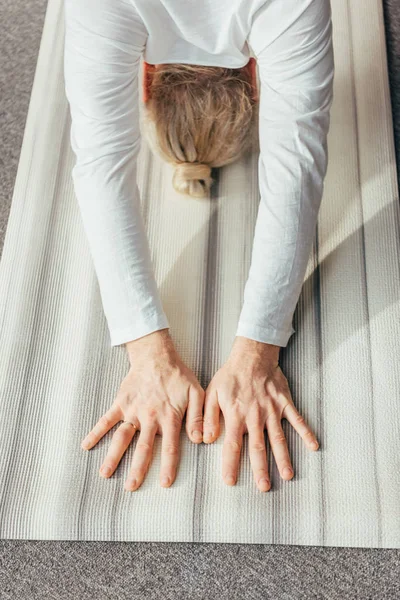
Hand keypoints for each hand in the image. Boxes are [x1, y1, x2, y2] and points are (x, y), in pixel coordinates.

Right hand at [80, 329, 204, 490]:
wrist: (156, 356)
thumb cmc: (178, 376)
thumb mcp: (196, 393)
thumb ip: (198, 417)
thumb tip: (200, 440)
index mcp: (169, 417)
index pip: (169, 446)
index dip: (167, 465)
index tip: (164, 483)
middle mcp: (149, 417)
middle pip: (143, 447)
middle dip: (137, 469)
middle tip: (131, 488)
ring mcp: (133, 410)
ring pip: (122, 437)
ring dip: (113, 456)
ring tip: (105, 474)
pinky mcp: (120, 403)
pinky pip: (106, 419)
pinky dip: (96, 432)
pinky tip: (86, 445)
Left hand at [203, 337, 318, 491]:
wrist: (252, 355)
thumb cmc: (230, 375)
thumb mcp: (211, 393)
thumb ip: (208, 417)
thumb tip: (205, 440)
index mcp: (235, 415)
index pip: (231, 445)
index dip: (230, 464)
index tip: (230, 482)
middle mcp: (255, 416)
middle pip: (258, 447)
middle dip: (260, 469)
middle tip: (263, 488)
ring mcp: (272, 410)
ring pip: (278, 438)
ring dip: (283, 458)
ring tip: (288, 476)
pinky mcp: (285, 403)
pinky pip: (297, 419)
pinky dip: (306, 432)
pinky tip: (314, 446)